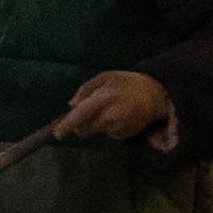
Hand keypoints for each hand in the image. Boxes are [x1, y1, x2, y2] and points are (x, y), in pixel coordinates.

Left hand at [58, 71, 172, 140]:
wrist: (154, 95)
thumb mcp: (105, 77)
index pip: (82, 114)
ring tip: (108, 110)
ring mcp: (118, 127)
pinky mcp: (124, 134)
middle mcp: (111, 115)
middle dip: (80, 125)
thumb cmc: (126, 83)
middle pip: (85, 128)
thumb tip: (71, 105)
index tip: (57, 133)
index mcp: (104, 97)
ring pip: (96, 131)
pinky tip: (117, 117)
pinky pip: (107, 133)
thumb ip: (86, 89)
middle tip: (86, 114)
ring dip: (95, 124)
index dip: (68, 124)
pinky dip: (107, 127)